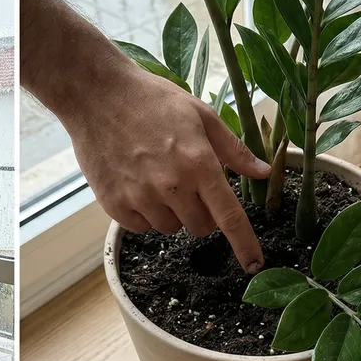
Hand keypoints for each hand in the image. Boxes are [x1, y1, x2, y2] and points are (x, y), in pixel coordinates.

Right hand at [65, 65, 270, 271]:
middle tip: (187, 182)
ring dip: (170, 211)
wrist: (97, 95)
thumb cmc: (152, 100)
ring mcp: (140, 196)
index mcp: (198, 163)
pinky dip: (144, 213)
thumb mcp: (200, 114)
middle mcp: (172, 185)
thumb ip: (233, 149)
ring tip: (155, 176)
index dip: (245, 245)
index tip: (254, 265)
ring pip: (170, 227)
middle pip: (200, 227)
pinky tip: (135, 183)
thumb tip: (263, 172)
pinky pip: (141, 227)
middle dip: (201, 211)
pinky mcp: (114, 203)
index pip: (229, 216)